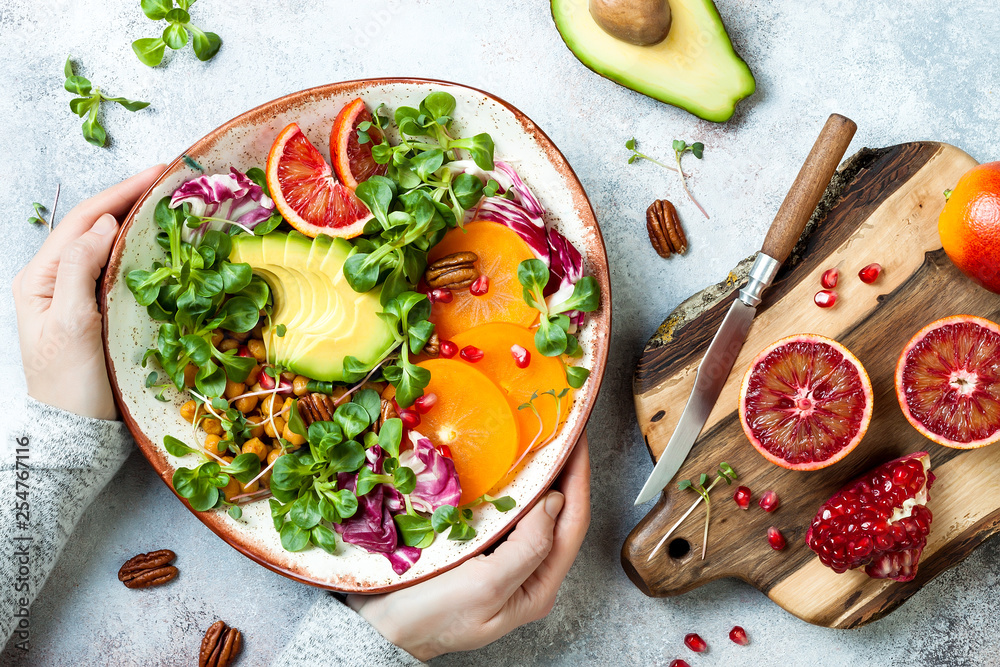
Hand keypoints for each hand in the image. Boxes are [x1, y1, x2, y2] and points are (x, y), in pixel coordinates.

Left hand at [14, 165, 164, 419]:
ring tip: (173, 204)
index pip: (83, 220)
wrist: (76, 432)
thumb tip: (104, 225)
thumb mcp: (71, 326)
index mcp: (40, 277)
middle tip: (172, 181)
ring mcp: (80, 294)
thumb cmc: (70, 386)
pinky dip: (145, 251)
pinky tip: (166, 245)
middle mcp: (57, 279)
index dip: (120, 192)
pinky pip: (122, 269)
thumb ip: (79, 271)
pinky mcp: (101, 309)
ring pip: (110, 245)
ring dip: (140, 221)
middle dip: (132, 199)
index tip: (157, 173)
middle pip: (96, 226)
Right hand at [348, 432, 591, 660]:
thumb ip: (528, 547)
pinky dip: (508, 487)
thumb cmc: (430, 615)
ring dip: (537, 477)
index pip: (572, 523)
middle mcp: (527, 574)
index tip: (577, 440)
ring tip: (538, 441)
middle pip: (557, 515)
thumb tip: (555, 501)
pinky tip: (503, 466)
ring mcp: (503, 562)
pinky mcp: (479, 550)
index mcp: (538, 586)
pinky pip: (504, 513)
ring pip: (531, 512)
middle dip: (562, 473)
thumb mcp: (485, 586)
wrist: (379, 629)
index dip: (578, 478)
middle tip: (560, 431)